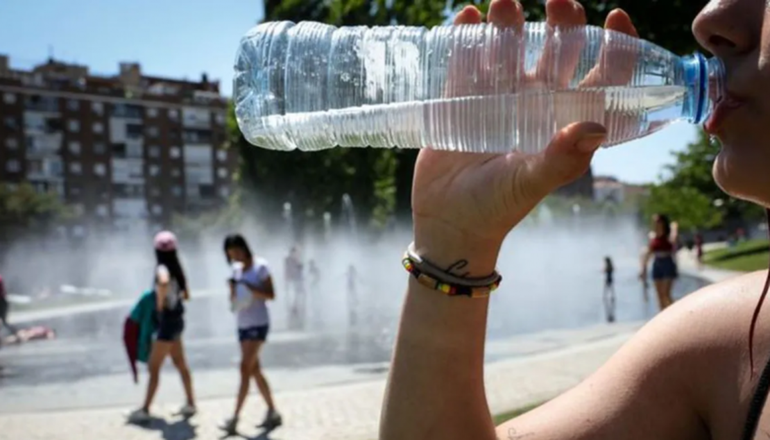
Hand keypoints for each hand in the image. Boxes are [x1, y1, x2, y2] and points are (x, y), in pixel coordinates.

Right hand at [412, 0, 638, 274]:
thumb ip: (561, 159)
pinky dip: (465, 36)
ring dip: (509, 21)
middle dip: (561, 22)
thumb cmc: (497, 207)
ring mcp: (497, 98)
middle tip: (558, 1)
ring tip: (502, 3)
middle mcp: (536, 103)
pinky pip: (466, 60)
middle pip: (557, 52)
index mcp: (563, 121)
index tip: (615, 15)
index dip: (615, 48)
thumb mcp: (530, 182)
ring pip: (509, 48)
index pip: (601, 79)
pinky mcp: (461, 99)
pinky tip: (466, 18)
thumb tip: (595, 126)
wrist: (448, 220)